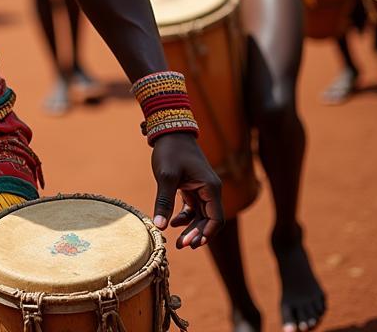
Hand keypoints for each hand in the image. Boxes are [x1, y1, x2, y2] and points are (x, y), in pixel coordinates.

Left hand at [150, 132, 222, 248]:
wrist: (168, 130)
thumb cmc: (170, 150)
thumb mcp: (166, 176)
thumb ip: (164, 201)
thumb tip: (159, 226)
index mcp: (210, 187)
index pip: (216, 219)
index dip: (206, 233)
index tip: (193, 244)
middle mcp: (210, 189)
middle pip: (209, 219)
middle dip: (197, 234)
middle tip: (182, 246)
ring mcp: (202, 188)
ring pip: (201, 215)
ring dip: (191, 228)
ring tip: (178, 241)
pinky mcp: (192, 186)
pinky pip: (193, 207)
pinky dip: (185, 216)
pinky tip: (172, 223)